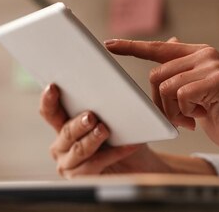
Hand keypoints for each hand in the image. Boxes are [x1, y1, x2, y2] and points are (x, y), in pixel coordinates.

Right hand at [39, 83, 174, 177]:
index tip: (54, 85)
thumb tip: (170, 39)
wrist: (138, 162)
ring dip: (91, 139)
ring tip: (104, 129)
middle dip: (77, 122)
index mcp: (65, 120)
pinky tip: (128, 146)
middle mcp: (61, 142)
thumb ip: (142, 71)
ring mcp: (69, 163)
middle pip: (63, 130)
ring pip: (76, 151)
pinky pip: (94, 167)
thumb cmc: (126, 130)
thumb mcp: (128, 102)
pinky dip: (112, 155)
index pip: (50, 109)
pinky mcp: (82, 179)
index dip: (48, 98)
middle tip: (92, 114)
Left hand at [105, 39, 218, 167]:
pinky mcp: (217, 80)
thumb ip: (183, 69)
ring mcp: (212, 65)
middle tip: (178, 118)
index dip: (131, 47)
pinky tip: (200, 118)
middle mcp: (204, 54)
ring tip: (190, 119)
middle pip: (156, 75)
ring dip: (172, 111)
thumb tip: (170, 41)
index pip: (158, 48)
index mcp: (198, 54)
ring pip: (165, 86)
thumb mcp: (198, 92)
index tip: (108, 44)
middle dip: (160, 103)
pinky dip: (185, 113)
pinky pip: (180, 95)